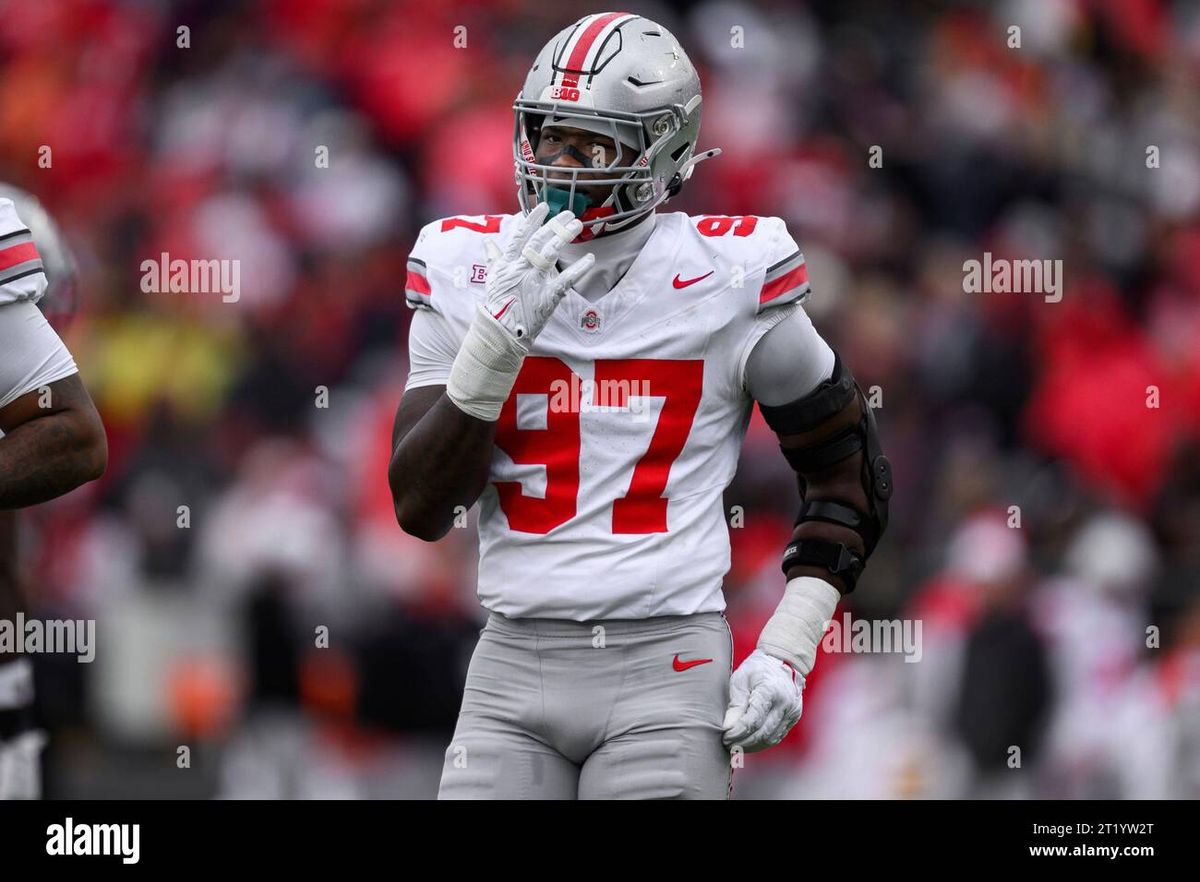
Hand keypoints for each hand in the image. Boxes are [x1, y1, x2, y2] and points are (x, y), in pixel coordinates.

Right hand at [482, 202, 595, 346]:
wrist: (500, 333)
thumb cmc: (498, 305)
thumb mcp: (493, 278)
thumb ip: (494, 258)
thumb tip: (488, 241)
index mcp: (508, 263)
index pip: (520, 236)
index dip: (532, 220)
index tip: (543, 206)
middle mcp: (520, 269)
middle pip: (538, 241)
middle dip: (554, 225)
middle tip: (569, 213)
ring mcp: (533, 282)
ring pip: (550, 254)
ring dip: (564, 238)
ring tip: (578, 226)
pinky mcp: (546, 297)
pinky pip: (565, 280)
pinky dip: (579, 269)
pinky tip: (590, 258)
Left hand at [722, 648, 804, 752]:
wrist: (783, 661)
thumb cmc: (757, 669)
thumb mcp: (740, 680)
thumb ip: (735, 705)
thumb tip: (727, 727)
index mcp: (770, 691)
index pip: (753, 721)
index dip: (737, 733)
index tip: (724, 737)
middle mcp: (784, 704)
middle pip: (762, 733)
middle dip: (743, 743)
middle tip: (727, 744)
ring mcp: (792, 712)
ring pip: (770, 739)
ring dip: (752, 746)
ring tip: (736, 746)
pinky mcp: (793, 718)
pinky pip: (777, 736)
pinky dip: (762, 743)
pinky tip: (749, 742)